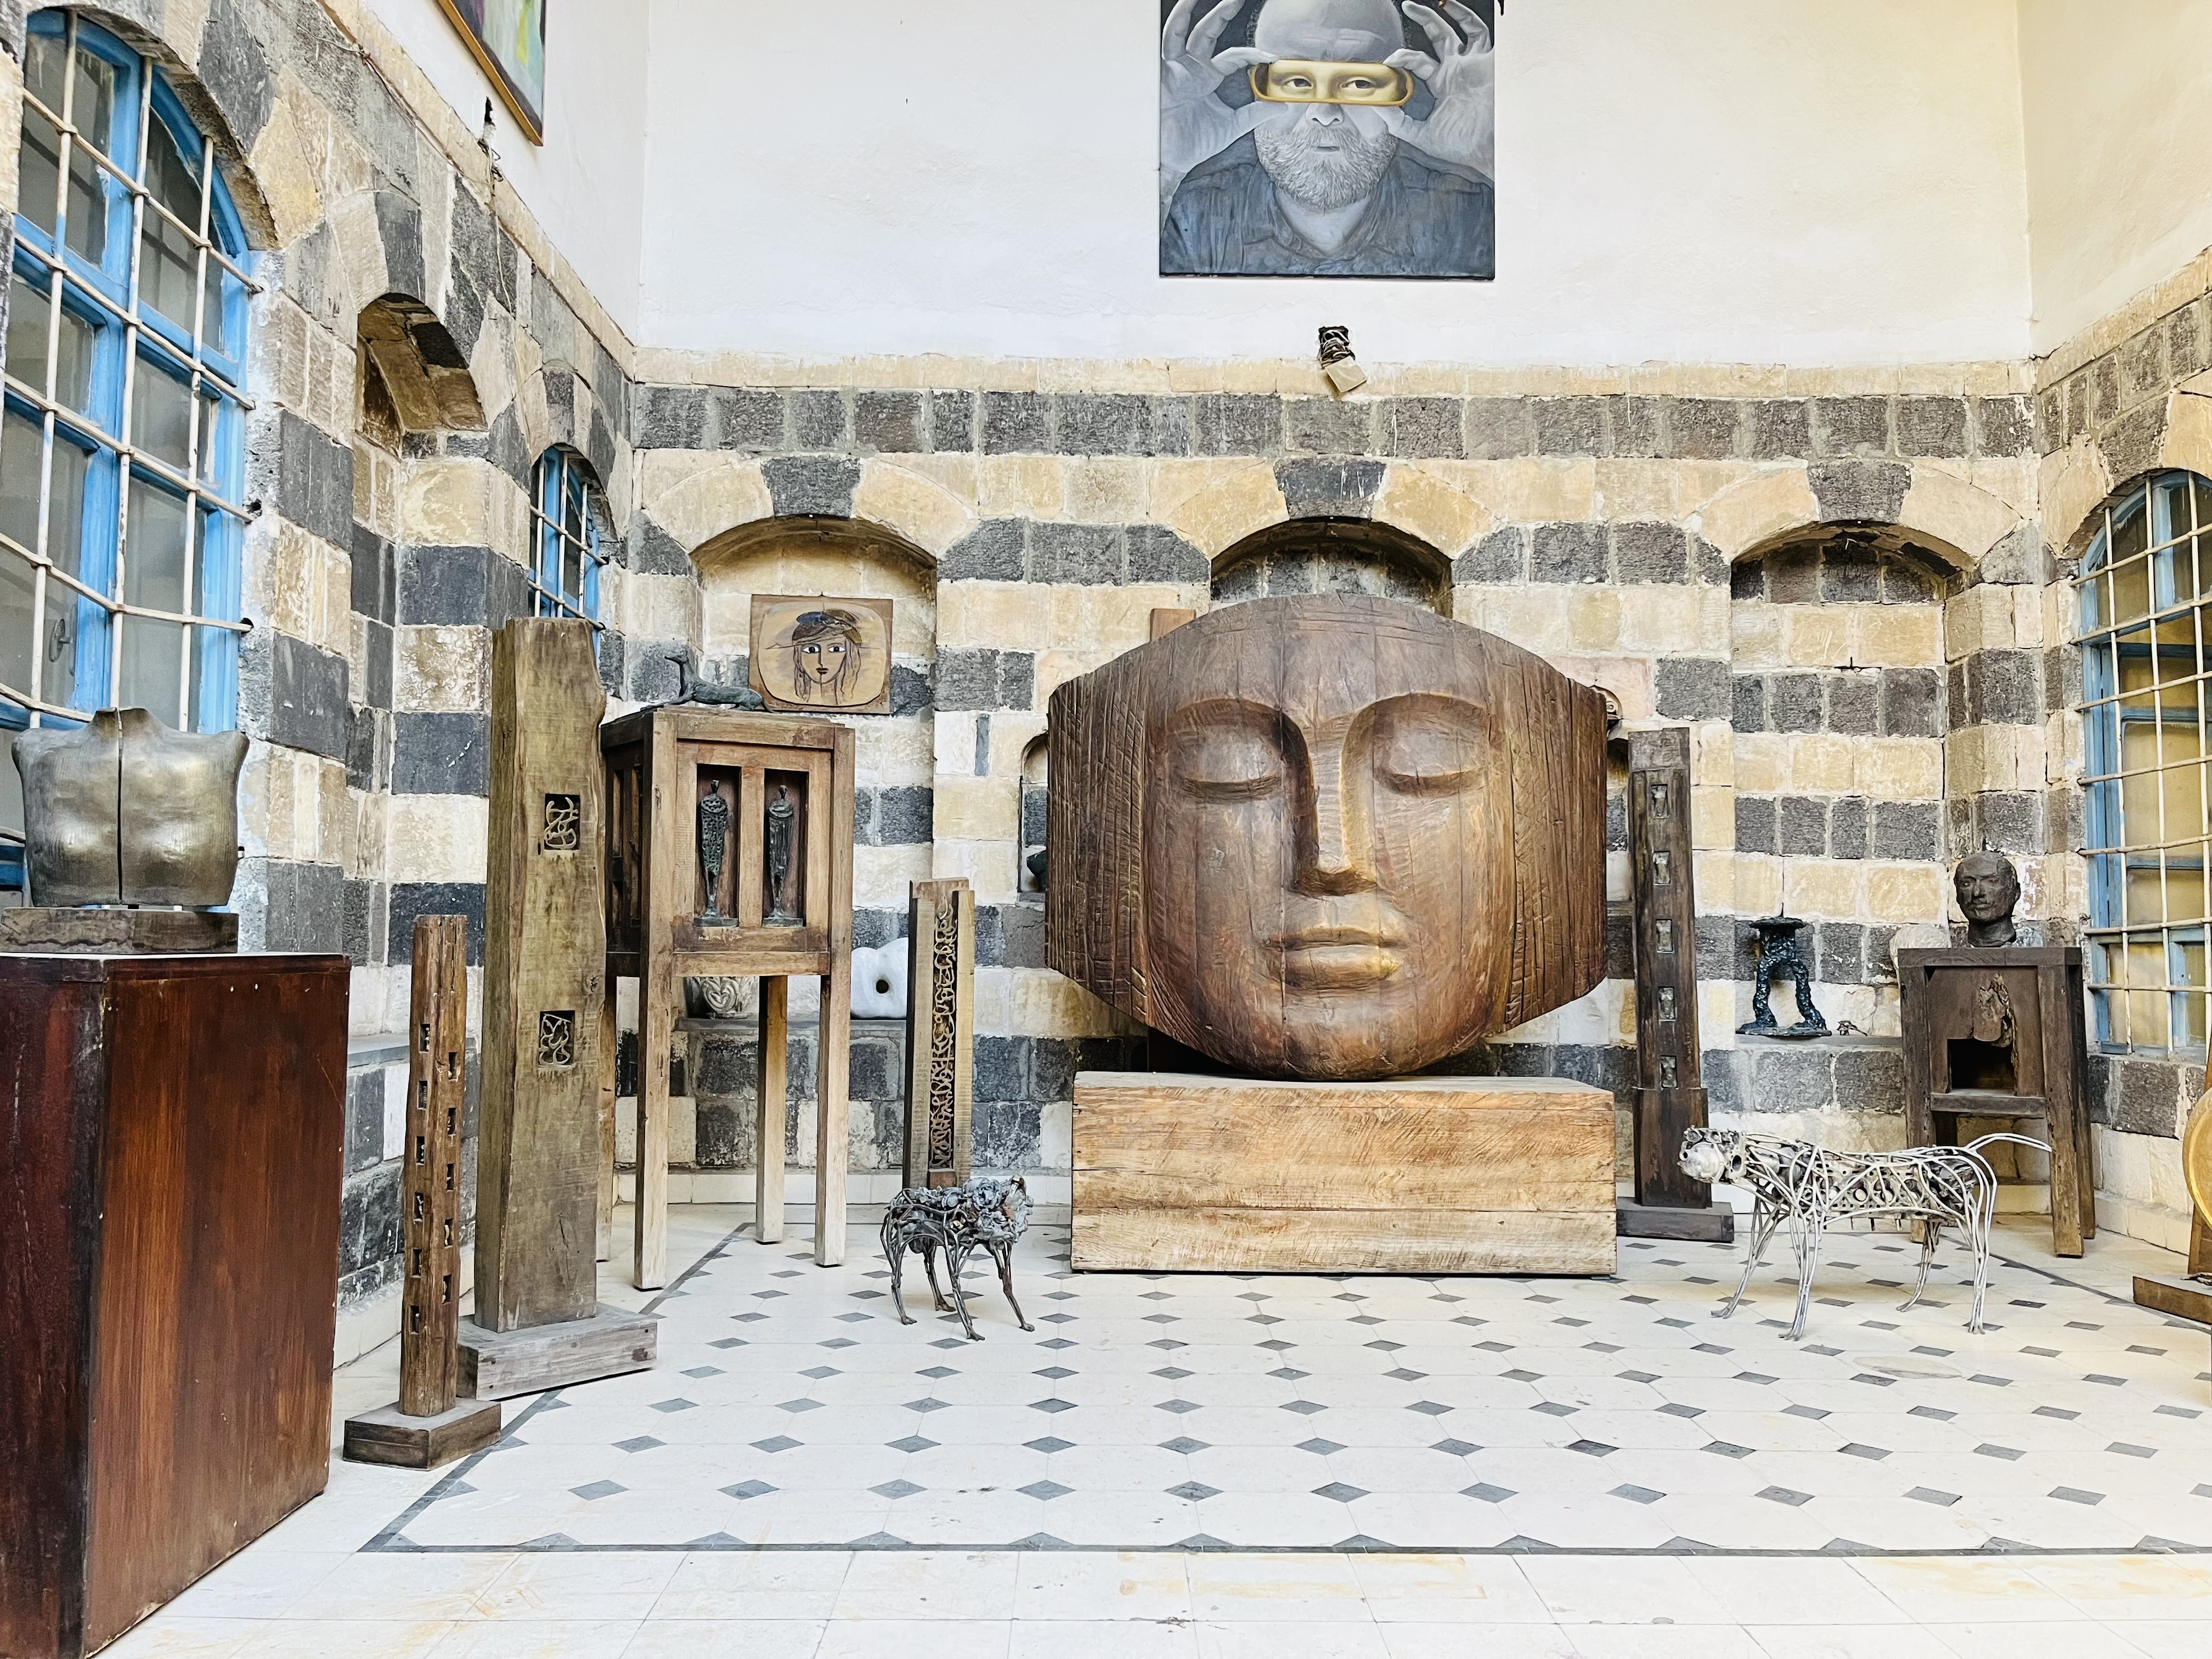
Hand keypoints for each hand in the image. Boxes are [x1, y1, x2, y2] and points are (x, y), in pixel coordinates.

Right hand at [1161, 0, 1271, 189]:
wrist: (1169, 160)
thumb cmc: (1193, 144)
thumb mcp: (1231, 127)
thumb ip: (1255, 113)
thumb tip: (1283, 106)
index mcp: (1208, 78)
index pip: (1233, 56)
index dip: (1252, 54)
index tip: (1272, 58)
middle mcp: (1192, 67)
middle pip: (1208, 31)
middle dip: (1222, 12)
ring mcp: (1175, 67)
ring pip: (1183, 29)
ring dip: (1190, 9)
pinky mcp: (1161, 72)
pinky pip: (1168, 43)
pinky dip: (1176, 25)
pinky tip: (1184, 11)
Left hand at [1382, 0, 1494, 180]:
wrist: (1489, 148)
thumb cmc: (1462, 146)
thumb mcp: (1422, 135)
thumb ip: (1398, 122)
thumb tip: (1376, 106)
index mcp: (1443, 84)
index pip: (1419, 61)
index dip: (1402, 58)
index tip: (1388, 61)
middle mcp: (1457, 70)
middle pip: (1438, 37)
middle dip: (1424, 20)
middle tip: (1407, 6)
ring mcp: (1473, 63)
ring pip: (1459, 29)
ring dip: (1444, 14)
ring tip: (1422, 4)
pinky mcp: (1488, 61)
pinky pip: (1480, 32)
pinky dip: (1468, 19)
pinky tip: (1455, 9)